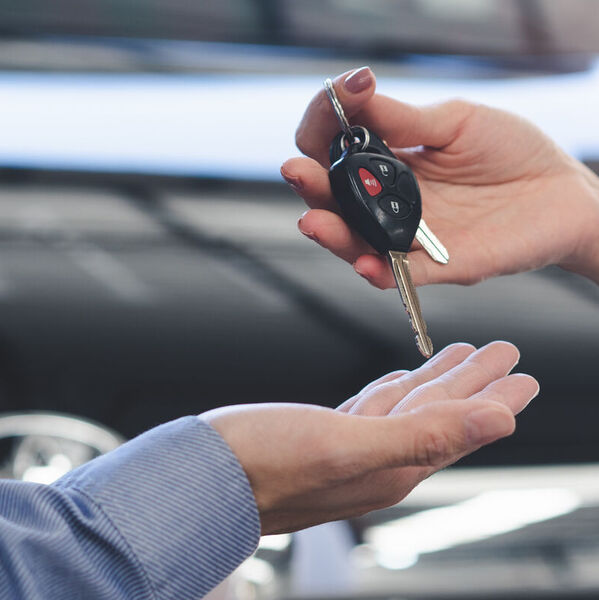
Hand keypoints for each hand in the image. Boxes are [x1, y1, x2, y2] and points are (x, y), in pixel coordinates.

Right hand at [202, 341, 537, 534]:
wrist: (202, 478)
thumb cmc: (264, 465)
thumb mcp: (349, 447)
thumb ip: (424, 437)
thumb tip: (498, 423)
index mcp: (394, 464)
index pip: (462, 426)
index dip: (496, 398)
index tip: (524, 374)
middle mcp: (379, 459)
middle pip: (441, 412)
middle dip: (475, 382)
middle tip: (503, 353)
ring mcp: (351, 447)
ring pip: (409, 406)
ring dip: (437, 381)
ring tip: (459, 357)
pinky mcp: (325, 434)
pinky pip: (374, 408)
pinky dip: (393, 391)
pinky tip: (397, 381)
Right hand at [281, 67, 598, 286]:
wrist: (562, 192)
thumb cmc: (512, 153)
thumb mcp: (457, 123)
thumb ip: (406, 120)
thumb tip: (355, 93)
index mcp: (390, 163)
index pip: (339, 148)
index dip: (327, 125)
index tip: (337, 97)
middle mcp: (391, 202)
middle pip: (337, 200)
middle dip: (312, 185)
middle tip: (296, 170)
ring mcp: (411, 236)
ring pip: (359, 241)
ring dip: (333, 233)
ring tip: (313, 220)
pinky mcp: (439, 265)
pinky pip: (403, 274)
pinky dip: (381, 271)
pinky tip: (365, 262)